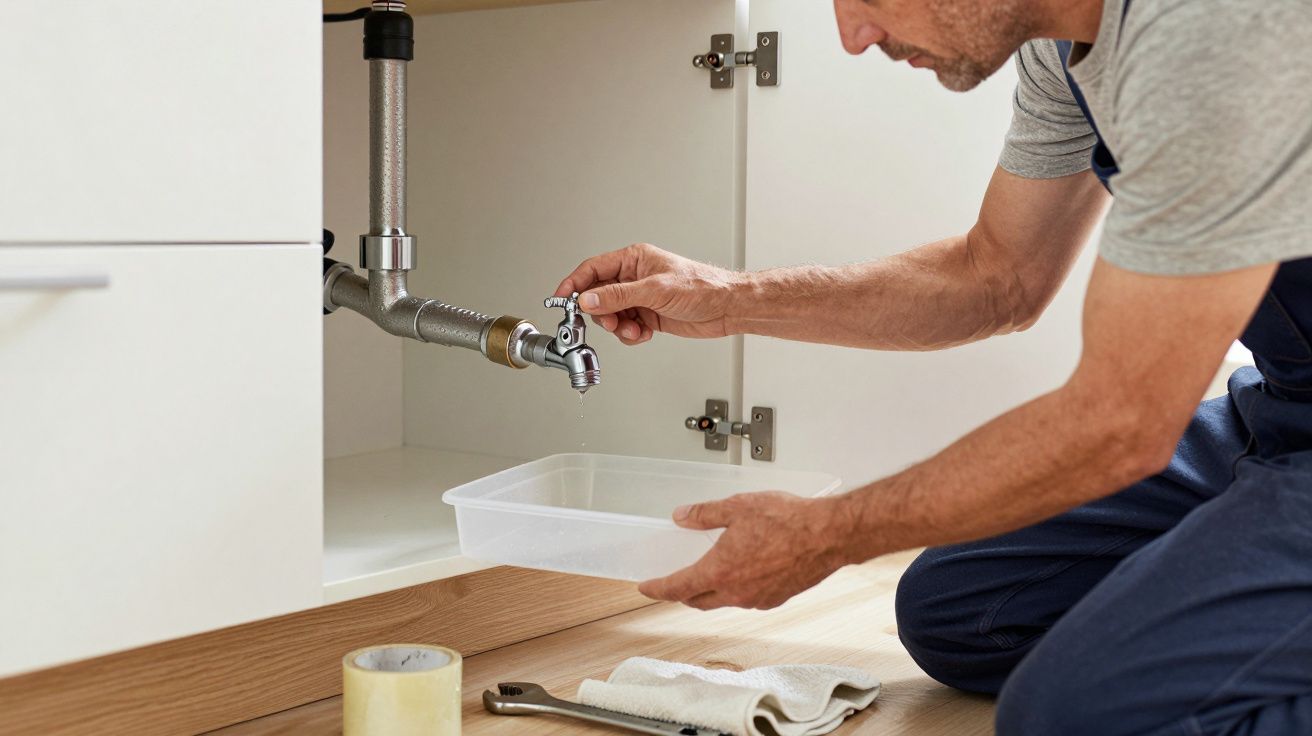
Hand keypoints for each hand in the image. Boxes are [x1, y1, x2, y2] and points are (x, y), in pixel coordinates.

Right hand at [553, 243, 743, 345]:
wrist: (726, 308)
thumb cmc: (701, 287)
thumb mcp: (655, 290)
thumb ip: (618, 296)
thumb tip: (588, 300)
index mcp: (633, 260)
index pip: (592, 270)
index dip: (574, 284)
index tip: (561, 299)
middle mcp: (634, 278)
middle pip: (598, 296)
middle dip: (601, 313)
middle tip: (610, 322)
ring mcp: (640, 298)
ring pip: (611, 315)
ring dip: (618, 327)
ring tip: (634, 330)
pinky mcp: (648, 316)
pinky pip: (625, 328)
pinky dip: (630, 335)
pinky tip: (644, 334)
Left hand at [637, 492, 853, 609]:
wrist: (829, 535)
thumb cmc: (789, 521)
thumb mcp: (737, 507)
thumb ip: (704, 514)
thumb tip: (682, 517)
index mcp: (720, 572)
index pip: (677, 588)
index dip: (657, 589)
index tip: (646, 588)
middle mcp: (737, 593)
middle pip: (698, 600)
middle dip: (682, 592)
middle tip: (674, 581)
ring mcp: (758, 599)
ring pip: (724, 600)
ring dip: (712, 590)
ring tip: (712, 570)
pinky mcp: (777, 599)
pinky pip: (747, 598)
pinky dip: (737, 588)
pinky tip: (744, 570)